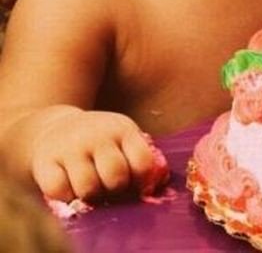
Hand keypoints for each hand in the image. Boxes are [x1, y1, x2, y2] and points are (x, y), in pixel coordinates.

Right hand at [30, 108, 166, 201]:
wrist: (59, 127)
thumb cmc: (101, 141)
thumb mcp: (123, 138)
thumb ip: (138, 156)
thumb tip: (154, 186)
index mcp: (123, 130)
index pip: (142, 161)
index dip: (142, 180)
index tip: (135, 184)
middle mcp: (97, 136)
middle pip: (116, 176)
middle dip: (116, 189)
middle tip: (110, 186)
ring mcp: (71, 148)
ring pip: (88, 188)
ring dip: (91, 195)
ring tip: (91, 186)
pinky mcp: (45, 161)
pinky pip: (59, 191)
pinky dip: (66, 196)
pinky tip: (70, 186)